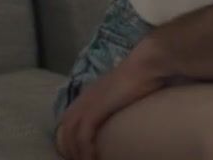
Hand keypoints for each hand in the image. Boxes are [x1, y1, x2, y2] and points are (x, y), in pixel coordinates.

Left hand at [54, 41, 167, 159]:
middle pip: (65, 127)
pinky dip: (85, 150)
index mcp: (91, 92)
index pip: (69, 118)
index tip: (78, 150)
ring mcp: (89, 103)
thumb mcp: (128, 88)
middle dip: (68, 147)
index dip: (70, 136)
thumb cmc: (144, 74)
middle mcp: (85, 98)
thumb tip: (129, 108)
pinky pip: (83, 136)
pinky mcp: (96, 109)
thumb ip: (122, 97)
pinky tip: (93, 158)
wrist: (147, 63)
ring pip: (70, 134)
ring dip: (76, 152)